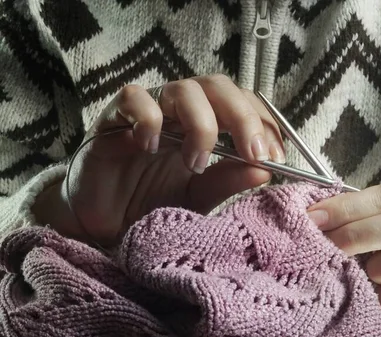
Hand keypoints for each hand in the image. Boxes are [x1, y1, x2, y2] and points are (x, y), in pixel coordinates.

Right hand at [33, 74, 284, 246]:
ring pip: (183, 88)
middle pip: (219, 86)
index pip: (243, 103)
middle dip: (243, 117)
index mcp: (207, 125)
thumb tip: (266, 169)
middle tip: (253, 154)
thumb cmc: (152, 205)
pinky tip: (150, 147)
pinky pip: (133, 98)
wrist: (104, 225)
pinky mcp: (113, 118)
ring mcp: (149, 111)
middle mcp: (181, 112)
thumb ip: (228, 181)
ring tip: (196, 163)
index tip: (276, 157)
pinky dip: (149, 118)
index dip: (263, 123)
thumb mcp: (199, 198)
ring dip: (201, 124)